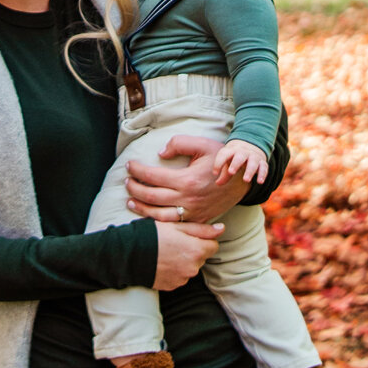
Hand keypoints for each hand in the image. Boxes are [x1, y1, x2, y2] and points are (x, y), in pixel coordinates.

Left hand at [125, 135, 247, 222]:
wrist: (242, 180)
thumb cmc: (221, 160)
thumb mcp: (203, 144)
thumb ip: (179, 143)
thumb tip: (161, 153)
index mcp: (187, 180)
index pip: (152, 176)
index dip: (137, 170)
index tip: (129, 165)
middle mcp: (187, 199)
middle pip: (151, 197)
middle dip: (134, 188)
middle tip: (126, 181)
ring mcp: (192, 212)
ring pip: (159, 215)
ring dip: (141, 208)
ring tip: (130, 201)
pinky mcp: (197, 220)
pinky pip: (173, 225)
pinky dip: (157, 221)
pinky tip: (148, 214)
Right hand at [152, 218, 222, 290]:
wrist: (129, 254)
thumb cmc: (152, 235)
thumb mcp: (176, 226)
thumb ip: (202, 229)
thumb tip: (221, 229)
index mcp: (196, 250)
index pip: (212, 245)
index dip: (201, 239)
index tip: (188, 236)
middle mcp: (193, 267)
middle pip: (201, 257)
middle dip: (192, 250)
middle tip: (174, 242)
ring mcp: (183, 278)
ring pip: (190, 267)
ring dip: (183, 261)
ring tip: (166, 252)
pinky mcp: (173, 286)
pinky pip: (180, 276)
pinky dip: (174, 270)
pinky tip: (162, 262)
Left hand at [214, 138, 267, 185]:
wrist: (251, 146)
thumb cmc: (235, 158)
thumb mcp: (228, 163)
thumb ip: (224, 174)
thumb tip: (218, 184)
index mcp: (232, 151)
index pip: (224, 155)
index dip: (219, 163)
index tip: (215, 173)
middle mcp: (243, 152)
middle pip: (239, 157)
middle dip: (235, 164)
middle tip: (231, 172)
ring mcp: (253, 156)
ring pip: (253, 162)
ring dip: (249, 171)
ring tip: (245, 180)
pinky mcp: (262, 162)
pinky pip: (264, 167)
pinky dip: (262, 174)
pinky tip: (260, 182)